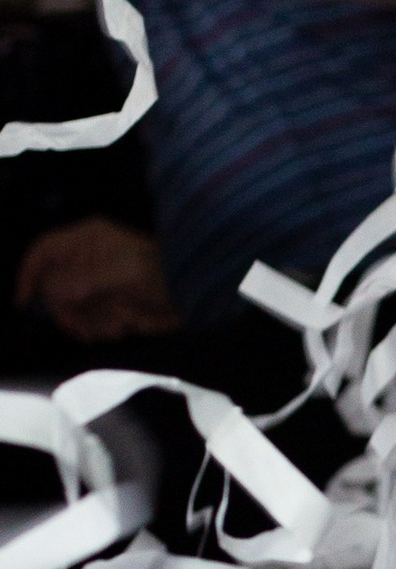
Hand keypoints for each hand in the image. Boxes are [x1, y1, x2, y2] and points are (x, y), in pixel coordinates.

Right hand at [17, 216, 180, 341]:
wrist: (197, 296)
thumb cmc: (165, 272)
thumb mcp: (123, 271)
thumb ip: (83, 279)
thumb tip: (53, 292)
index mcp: (88, 239)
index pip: (44, 251)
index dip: (30, 274)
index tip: (24, 302)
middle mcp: (87, 260)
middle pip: (52, 289)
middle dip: (69, 310)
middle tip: (87, 325)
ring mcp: (96, 284)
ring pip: (70, 310)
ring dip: (91, 321)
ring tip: (120, 320)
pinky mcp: (107, 306)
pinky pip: (88, 323)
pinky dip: (103, 329)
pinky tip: (125, 325)